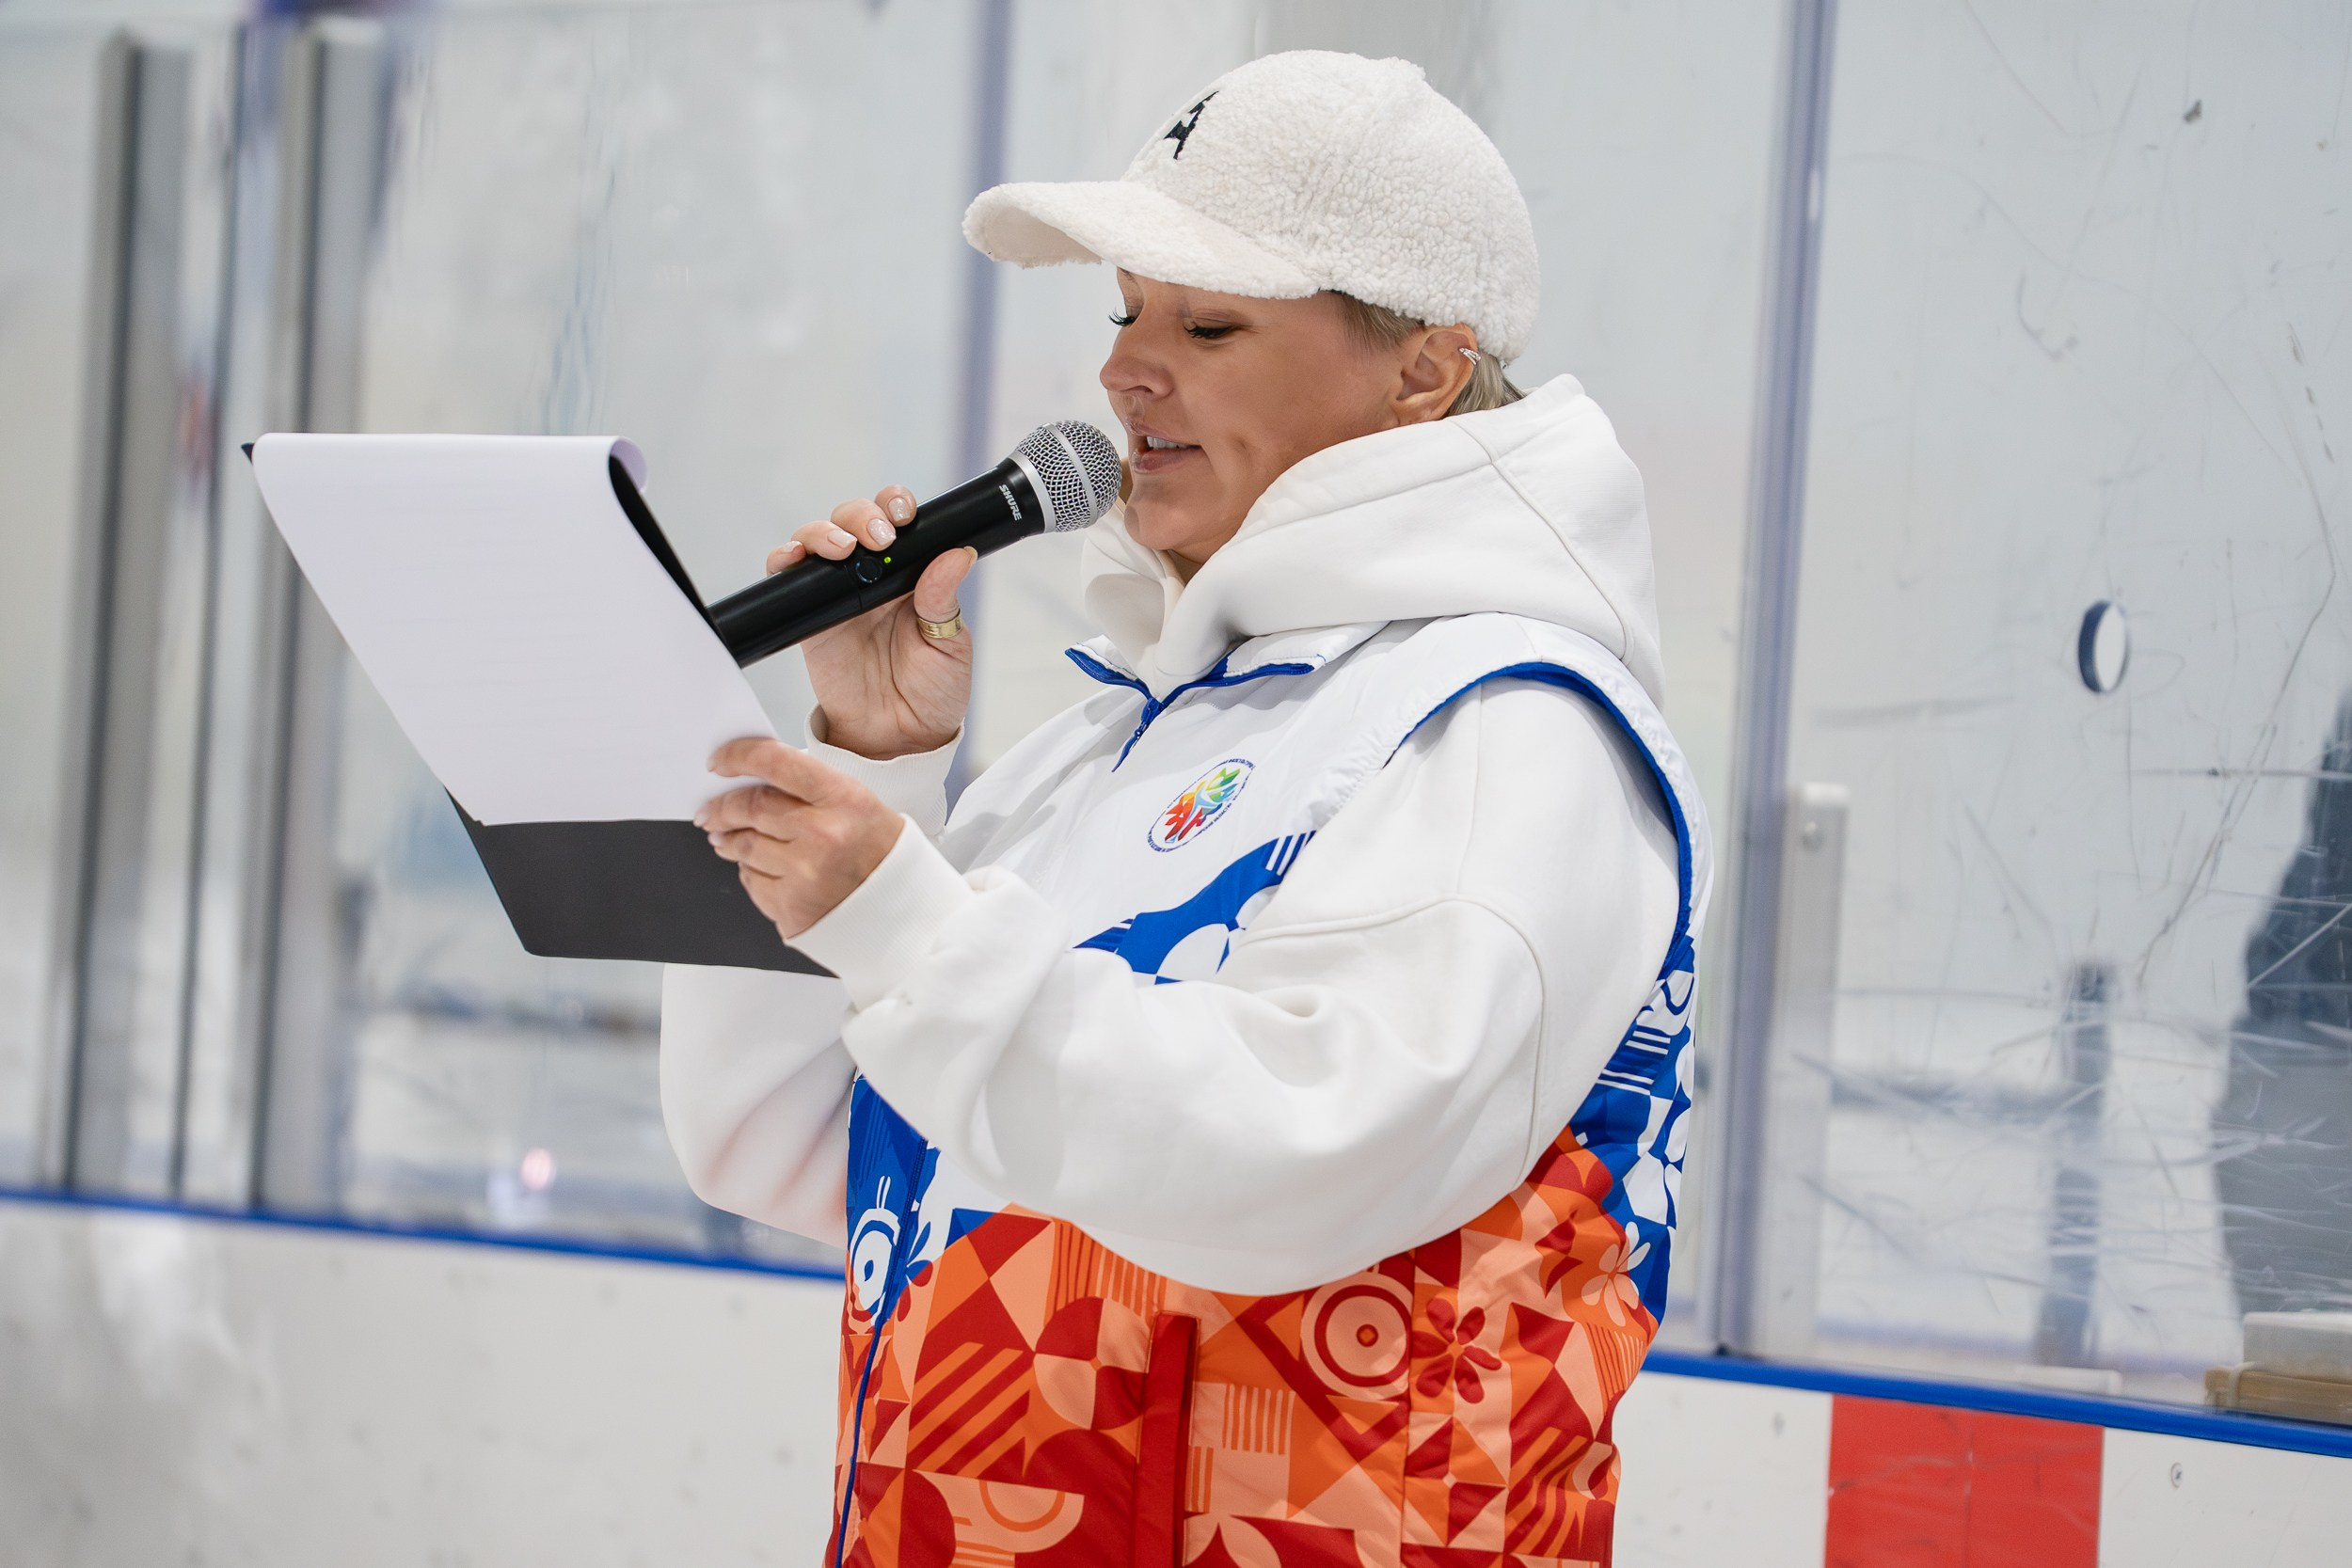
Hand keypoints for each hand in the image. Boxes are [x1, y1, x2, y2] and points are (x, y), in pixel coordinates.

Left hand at [697, 738, 904, 937]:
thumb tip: (753, 782)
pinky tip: (761, 868)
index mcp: (842, 798)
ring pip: (743, 846)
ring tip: (725, 838)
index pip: (775, 762)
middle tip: (709, 809)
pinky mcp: (790, 906)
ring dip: (727, 839)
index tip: (718, 761)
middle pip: (750, 806)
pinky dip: (749, 871)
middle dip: (721, 806)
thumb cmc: (881, 855)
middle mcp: (822, 833)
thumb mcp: (858, 805)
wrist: (905, 913)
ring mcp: (804, 872)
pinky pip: (751, 880)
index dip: (737, 757)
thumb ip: (808, 790)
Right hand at [771, 486, 973, 760]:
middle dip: (861, 515)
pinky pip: (788, 579)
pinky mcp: (810, 618)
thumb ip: (943, 599)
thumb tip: (958, 554)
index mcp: (910, 573)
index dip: (895, 505)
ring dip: (825, 532)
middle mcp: (871, 576)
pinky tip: (794, 558)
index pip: (897, 521)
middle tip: (879, 536)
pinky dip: (784, 560)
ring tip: (844, 549)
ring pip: (819, 539)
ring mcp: (838, 593)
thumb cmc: (932, 691)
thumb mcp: (949, 644)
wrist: (900, 737)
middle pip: (852, 519)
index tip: (904, 513)